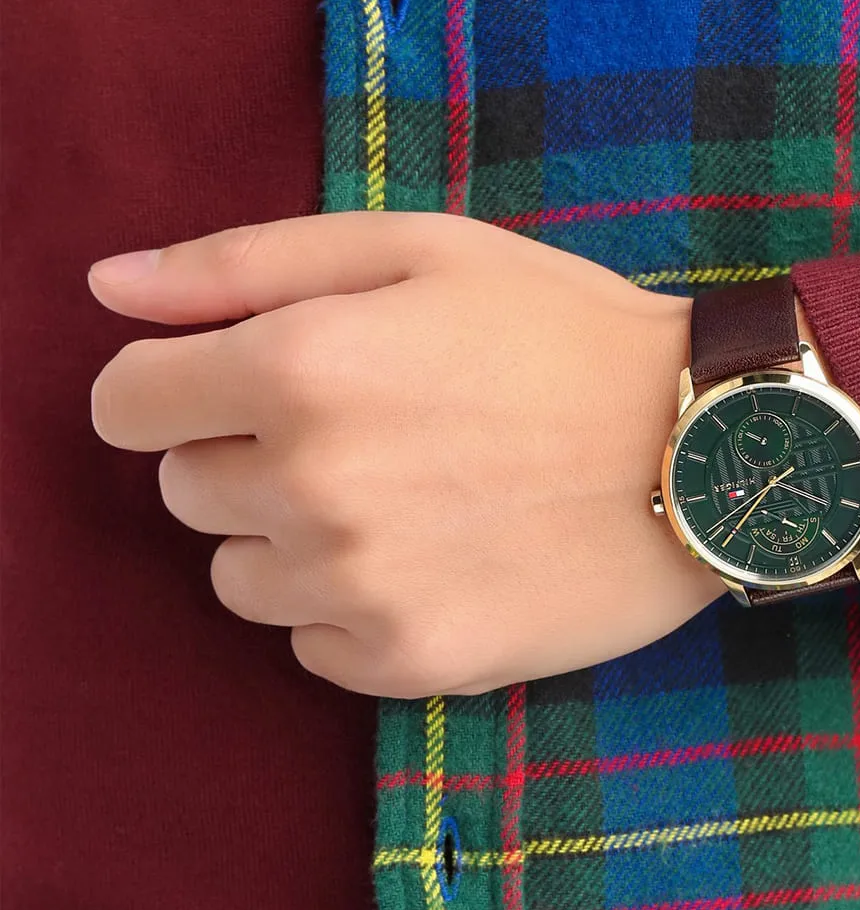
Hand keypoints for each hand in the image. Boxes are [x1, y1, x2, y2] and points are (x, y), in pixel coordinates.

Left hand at [88, 212, 726, 697]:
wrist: (705, 444)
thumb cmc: (563, 330)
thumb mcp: (417, 247)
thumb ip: (243, 261)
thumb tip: (104, 284)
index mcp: (298, 368)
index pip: (123, 405)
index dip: (174, 387)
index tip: (238, 383)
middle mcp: (311, 489)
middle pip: (184, 491)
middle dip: (247, 455)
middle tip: (367, 430)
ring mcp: (361, 589)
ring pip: (239, 577)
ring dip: (295, 536)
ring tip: (409, 496)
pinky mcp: (412, 662)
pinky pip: (312, 645)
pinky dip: (352, 606)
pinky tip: (438, 558)